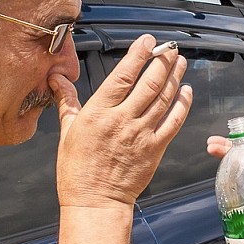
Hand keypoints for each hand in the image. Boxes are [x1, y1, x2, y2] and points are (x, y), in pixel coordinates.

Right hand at [50, 35, 191, 208]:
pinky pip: (173, 121)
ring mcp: (141, 135)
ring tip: (180, 62)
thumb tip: (57, 78)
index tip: (147, 42)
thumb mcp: (67, 132)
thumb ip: (67, 100)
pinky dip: (182, 104)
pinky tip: (186, 91)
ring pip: (164, 98)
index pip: (123, 75)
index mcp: (99, 113)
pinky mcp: (155, 149)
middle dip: (162, 60)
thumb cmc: (78, 171)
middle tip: (170, 48)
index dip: (138, 55)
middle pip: (149, 83)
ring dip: (174, 77)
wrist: (95, 202)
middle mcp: (123, 121)